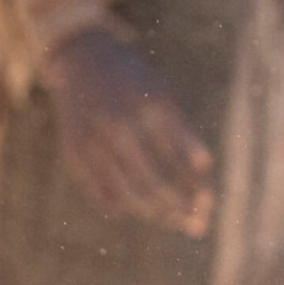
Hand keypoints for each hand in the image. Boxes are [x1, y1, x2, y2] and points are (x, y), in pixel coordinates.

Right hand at [41, 27, 214, 236]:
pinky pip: (100, 191)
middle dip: (180, 207)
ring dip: (155, 214)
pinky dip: (123, 206)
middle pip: (154, 181)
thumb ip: (181, 131)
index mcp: (150, 105)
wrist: (80, 58)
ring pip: (127, 192)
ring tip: (174, 222)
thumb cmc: (135, 80)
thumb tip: (202, 171)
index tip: (210, 202)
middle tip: (199, 225)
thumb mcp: (163, 94)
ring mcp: (93, 138)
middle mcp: (120, 123)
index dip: (197, 185)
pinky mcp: (73, 150)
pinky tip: (141, 210)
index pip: (180, 158)